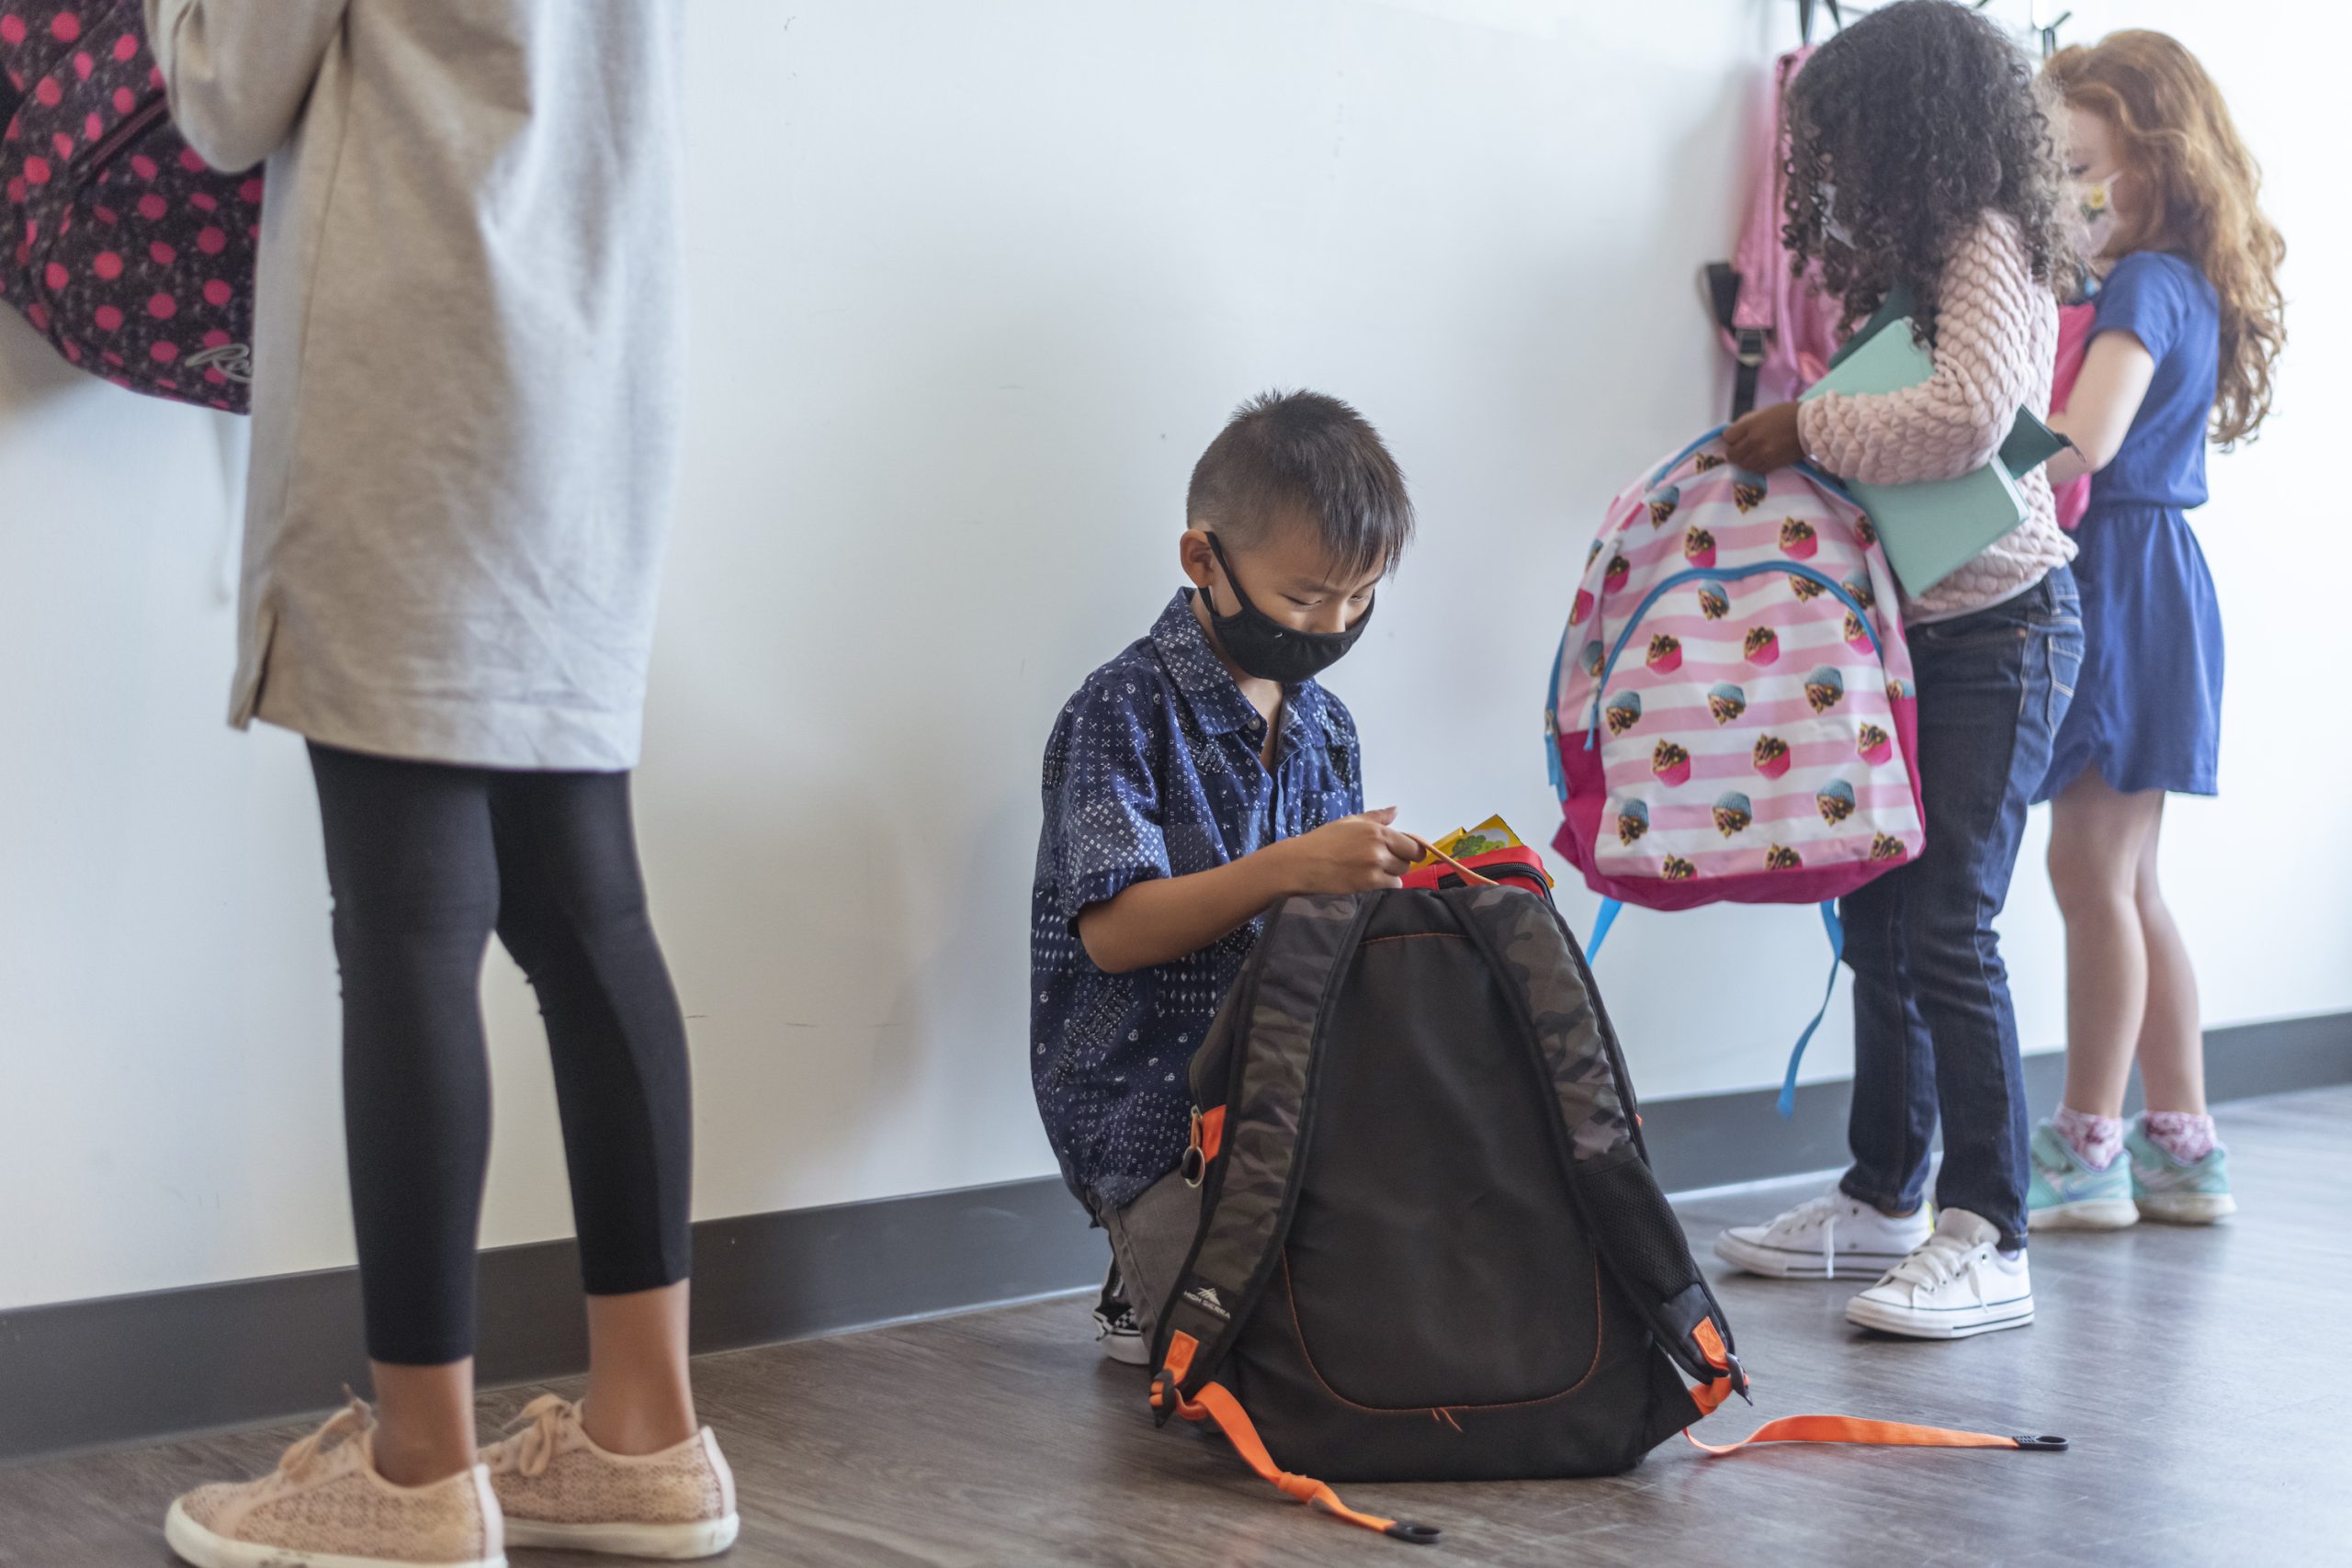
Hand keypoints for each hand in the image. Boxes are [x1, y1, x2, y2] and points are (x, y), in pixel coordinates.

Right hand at [1274, 807, 1423, 894]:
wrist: (1302, 863)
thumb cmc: (1324, 840)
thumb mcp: (1350, 822)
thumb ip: (1376, 817)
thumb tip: (1396, 810)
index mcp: (1377, 831)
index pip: (1412, 845)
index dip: (1410, 850)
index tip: (1402, 853)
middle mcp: (1380, 849)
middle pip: (1407, 862)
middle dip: (1398, 862)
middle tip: (1382, 862)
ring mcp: (1375, 868)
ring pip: (1400, 876)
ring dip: (1391, 876)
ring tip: (1373, 872)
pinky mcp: (1368, 885)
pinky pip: (1390, 888)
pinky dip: (1384, 886)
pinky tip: (1369, 882)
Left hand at [1724, 401, 1806, 471]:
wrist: (1810, 426)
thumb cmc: (1786, 415)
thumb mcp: (1763, 413)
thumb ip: (1745, 423)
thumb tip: (1731, 435)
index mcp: (1751, 424)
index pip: (1727, 437)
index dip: (1729, 438)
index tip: (1734, 438)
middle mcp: (1755, 440)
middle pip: (1732, 454)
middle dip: (1733, 452)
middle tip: (1740, 449)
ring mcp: (1764, 453)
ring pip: (1743, 464)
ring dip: (1744, 461)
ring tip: (1751, 454)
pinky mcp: (1773, 463)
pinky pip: (1756, 470)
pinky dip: (1754, 466)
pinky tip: (1760, 459)